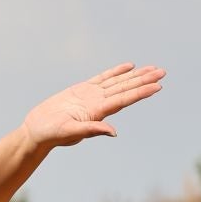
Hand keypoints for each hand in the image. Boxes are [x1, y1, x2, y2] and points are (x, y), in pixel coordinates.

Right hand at [21, 62, 164, 151]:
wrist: (38, 130)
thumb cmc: (52, 134)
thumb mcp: (72, 133)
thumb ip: (92, 130)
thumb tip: (114, 132)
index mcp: (98, 112)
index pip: (124, 99)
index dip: (141, 92)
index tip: (157, 86)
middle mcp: (99, 103)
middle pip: (126, 89)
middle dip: (144, 80)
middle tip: (162, 72)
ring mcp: (91, 95)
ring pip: (118, 82)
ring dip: (135, 76)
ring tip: (152, 69)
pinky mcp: (82, 90)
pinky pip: (103, 77)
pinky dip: (116, 72)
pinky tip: (129, 66)